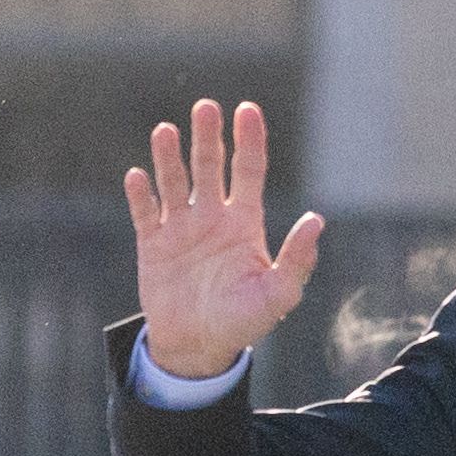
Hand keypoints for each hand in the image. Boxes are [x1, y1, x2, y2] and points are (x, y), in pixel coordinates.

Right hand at [126, 99, 323, 379]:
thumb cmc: (243, 322)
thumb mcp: (278, 296)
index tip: (247, 110)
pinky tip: (138, 176)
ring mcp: (181, 228)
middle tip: (206, 107)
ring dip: (169, 157)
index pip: (248, 170)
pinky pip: (145, 213)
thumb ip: (297, 260)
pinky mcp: (153, 244)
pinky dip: (140, 195)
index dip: (249, 140)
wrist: (199, 347)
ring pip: (174, 181)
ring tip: (166, 132)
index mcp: (245, 223)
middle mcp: (212, 217)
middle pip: (210, 166)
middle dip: (208, 137)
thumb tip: (317, 220)